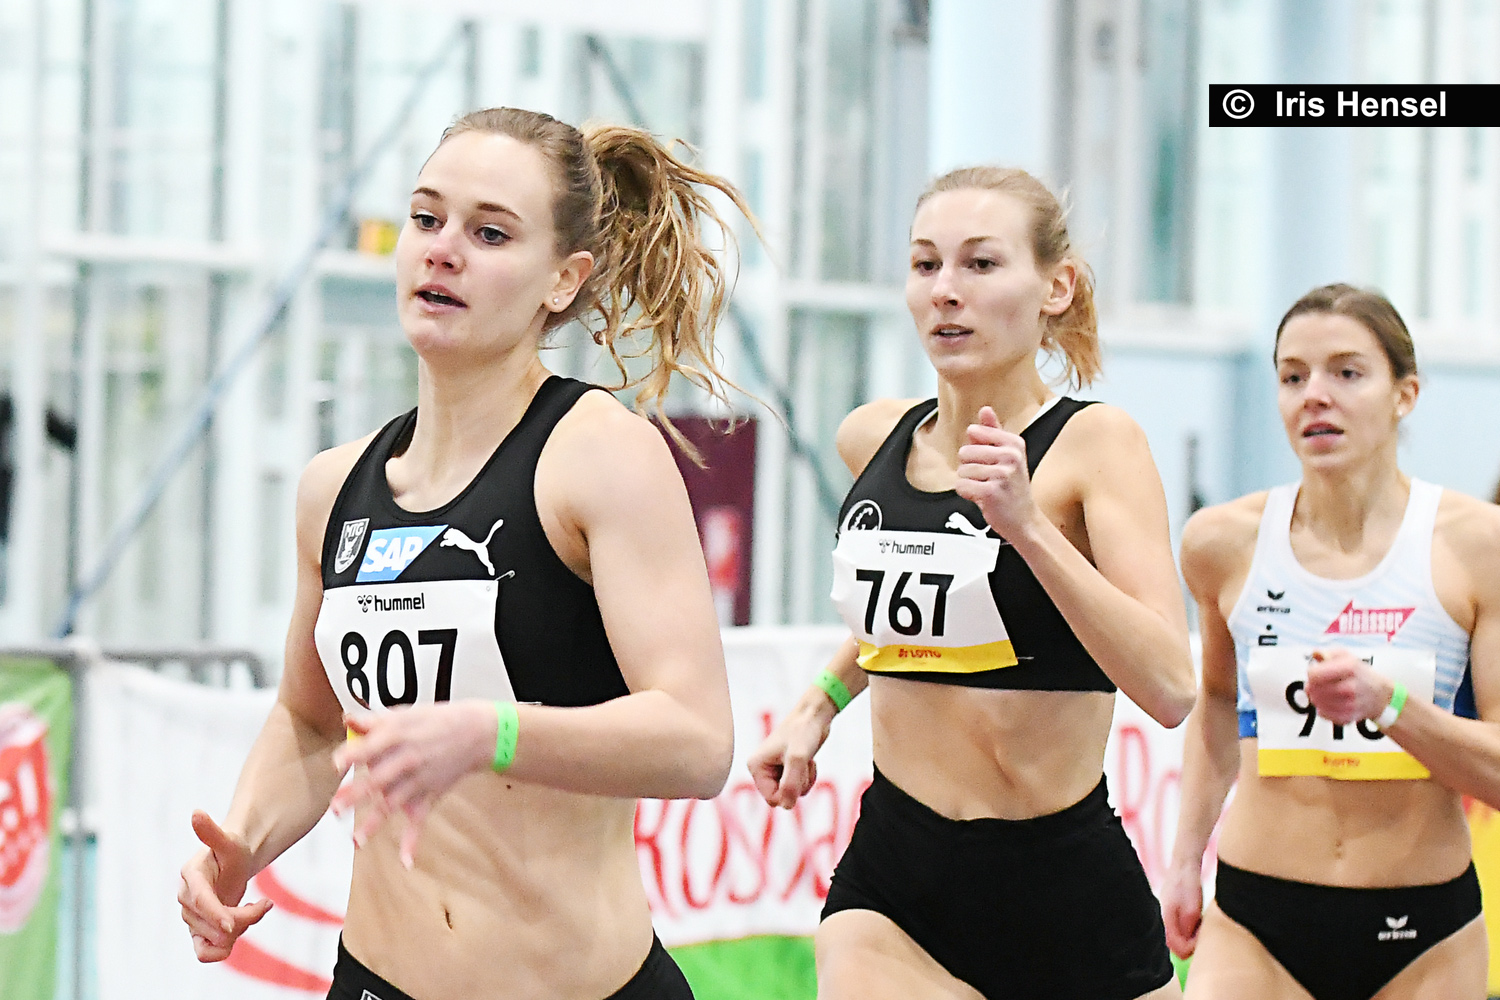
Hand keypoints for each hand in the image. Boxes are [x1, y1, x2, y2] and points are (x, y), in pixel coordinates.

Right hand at [177, 811, 272, 961]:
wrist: (232, 863)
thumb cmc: (231, 849)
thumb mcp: (228, 840)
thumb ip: (212, 832)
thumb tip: (195, 812)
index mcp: (191, 876)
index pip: (201, 902)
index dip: (216, 915)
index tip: (233, 926)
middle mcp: (186, 899)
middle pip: (213, 924)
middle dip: (244, 918)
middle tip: (265, 904)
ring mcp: (190, 917)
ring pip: (215, 940)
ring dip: (242, 928)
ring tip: (255, 908)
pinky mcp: (197, 931)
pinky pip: (204, 954)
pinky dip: (223, 951)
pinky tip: (241, 930)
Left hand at [331, 702, 495, 867]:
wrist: (477, 733)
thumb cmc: (437, 721)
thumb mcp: (405, 714)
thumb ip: (373, 720)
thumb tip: (347, 719)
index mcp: (397, 736)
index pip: (371, 747)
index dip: (353, 755)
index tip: (336, 765)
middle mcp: (406, 760)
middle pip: (377, 780)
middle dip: (356, 795)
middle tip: (336, 809)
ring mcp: (418, 781)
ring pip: (392, 804)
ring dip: (374, 823)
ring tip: (356, 840)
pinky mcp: (429, 796)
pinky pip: (420, 822)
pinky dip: (413, 842)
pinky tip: (406, 862)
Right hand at [748, 702, 831, 808]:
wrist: (815, 715)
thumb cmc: (803, 732)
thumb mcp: (798, 759)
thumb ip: (790, 784)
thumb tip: (786, 806)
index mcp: (756, 767)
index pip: (772, 799)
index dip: (789, 793)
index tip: (798, 775)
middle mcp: (761, 770)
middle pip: (782, 797)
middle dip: (797, 785)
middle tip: (802, 764)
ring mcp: (774, 770)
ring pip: (791, 794)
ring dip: (804, 780)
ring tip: (806, 761)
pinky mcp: (787, 769)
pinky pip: (798, 787)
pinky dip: (807, 777)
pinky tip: (808, 761)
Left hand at [954, 406, 1036, 538]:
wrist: (1024, 519)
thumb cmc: (1012, 486)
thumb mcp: (1008, 455)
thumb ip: (993, 432)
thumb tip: (985, 409)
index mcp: (1014, 443)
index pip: (974, 432)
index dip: (975, 450)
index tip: (990, 462)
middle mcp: (1011, 456)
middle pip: (965, 451)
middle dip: (969, 467)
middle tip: (988, 479)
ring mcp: (1002, 474)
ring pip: (961, 470)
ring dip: (969, 482)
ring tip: (987, 488)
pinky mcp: (991, 492)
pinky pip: (961, 486)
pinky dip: (967, 494)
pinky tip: (983, 498)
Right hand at [1159, 859, 1204, 958]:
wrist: (1185, 861)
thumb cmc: (1188, 883)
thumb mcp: (1193, 909)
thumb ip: (1188, 928)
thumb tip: (1188, 945)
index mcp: (1167, 917)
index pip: (1174, 945)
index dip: (1187, 950)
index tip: (1199, 947)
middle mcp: (1165, 914)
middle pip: (1174, 940)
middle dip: (1187, 945)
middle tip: (1201, 940)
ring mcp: (1168, 908)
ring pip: (1177, 931)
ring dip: (1189, 935)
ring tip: (1202, 929)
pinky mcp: (1173, 903)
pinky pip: (1179, 922)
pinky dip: (1189, 926)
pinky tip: (1198, 920)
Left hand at [1305, 649, 1394, 725]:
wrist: (1380, 695)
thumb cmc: (1359, 673)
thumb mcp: (1346, 656)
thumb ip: (1327, 653)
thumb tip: (1315, 653)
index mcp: (1349, 668)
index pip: (1315, 675)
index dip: (1311, 673)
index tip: (1315, 672)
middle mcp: (1351, 687)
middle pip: (1314, 690)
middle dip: (1311, 686)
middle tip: (1316, 684)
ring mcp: (1351, 704)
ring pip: (1317, 702)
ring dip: (1315, 697)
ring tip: (1322, 692)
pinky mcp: (1349, 716)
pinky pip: (1325, 714)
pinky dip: (1322, 708)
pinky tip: (1327, 702)